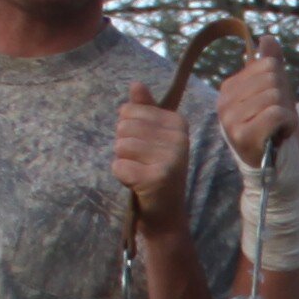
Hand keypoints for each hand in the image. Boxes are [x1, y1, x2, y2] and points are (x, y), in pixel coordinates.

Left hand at [113, 79, 192, 237]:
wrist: (166, 215)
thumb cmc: (155, 171)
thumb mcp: (153, 137)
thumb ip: (145, 109)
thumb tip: (136, 84)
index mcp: (178, 122)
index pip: (130, 110)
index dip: (129, 130)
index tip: (146, 147)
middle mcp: (178, 138)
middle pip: (123, 126)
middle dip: (124, 146)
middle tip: (142, 162)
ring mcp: (170, 158)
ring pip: (120, 146)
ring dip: (123, 162)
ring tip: (140, 172)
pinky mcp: (156, 178)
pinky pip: (119, 166)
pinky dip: (122, 177)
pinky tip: (137, 184)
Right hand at [214, 46, 297, 167]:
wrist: (274, 167)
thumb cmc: (274, 129)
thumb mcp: (275, 92)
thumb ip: (271, 64)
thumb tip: (267, 38)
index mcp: (229, 88)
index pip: (266, 64)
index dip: (280, 83)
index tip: (274, 104)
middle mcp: (224, 102)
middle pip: (271, 77)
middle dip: (284, 98)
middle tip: (277, 118)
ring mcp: (230, 118)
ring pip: (274, 95)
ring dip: (286, 113)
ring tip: (277, 127)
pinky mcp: (242, 134)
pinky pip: (276, 113)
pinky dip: (287, 123)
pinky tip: (279, 134)